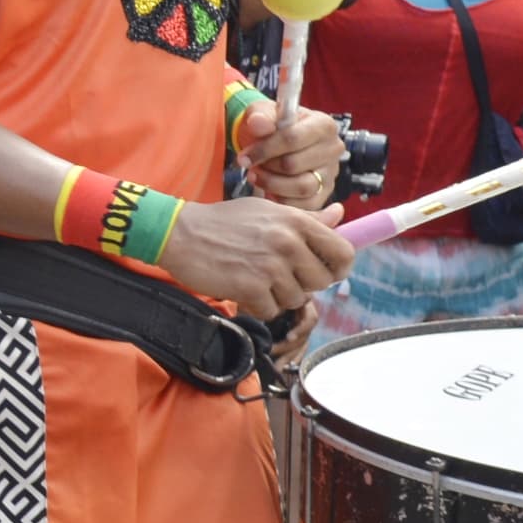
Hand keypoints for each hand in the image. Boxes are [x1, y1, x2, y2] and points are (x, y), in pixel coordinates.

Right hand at [154, 193, 355, 319]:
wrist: (179, 234)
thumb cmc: (224, 222)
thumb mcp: (267, 212)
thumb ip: (307, 218)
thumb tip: (339, 214)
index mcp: (295, 221)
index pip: (343, 251)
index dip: (340, 267)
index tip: (328, 272)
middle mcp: (287, 242)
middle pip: (321, 281)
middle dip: (304, 284)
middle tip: (281, 276)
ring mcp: (270, 266)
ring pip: (296, 298)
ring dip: (279, 295)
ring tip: (257, 278)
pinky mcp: (251, 287)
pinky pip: (271, 310)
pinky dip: (258, 305)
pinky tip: (243, 288)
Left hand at [243, 105, 344, 209]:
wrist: (274, 142)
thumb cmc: (271, 127)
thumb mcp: (262, 113)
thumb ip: (260, 116)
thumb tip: (258, 124)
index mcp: (323, 124)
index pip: (292, 138)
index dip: (264, 149)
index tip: (244, 156)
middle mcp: (333, 149)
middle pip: (294, 165)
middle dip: (266, 167)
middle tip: (251, 166)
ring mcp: (331, 173)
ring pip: (301, 187)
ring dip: (272, 184)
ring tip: (257, 176)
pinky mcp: (325, 193)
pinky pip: (305, 205)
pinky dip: (282, 200)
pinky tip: (268, 189)